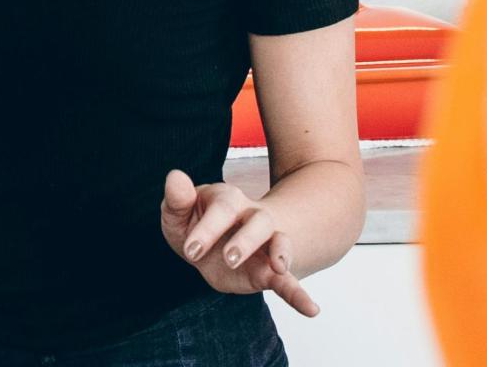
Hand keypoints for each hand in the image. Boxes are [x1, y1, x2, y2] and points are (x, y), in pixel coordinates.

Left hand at [160, 169, 318, 316]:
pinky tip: (311, 310)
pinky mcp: (269, 271)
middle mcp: (251, 218)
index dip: (207, 229)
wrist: (216, 243)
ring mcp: (265, 244)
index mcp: (227, 201)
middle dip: (245, 240)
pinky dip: (299, 296)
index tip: (190, 251)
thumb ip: (177, 199)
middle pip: (258, 222)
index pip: (222, 209)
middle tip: (229, 258)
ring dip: (280, 253)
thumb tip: (175, 176)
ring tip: (280, 267)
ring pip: (279, 242)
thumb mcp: (179, 213)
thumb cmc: (195, 223)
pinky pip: (288, 282)